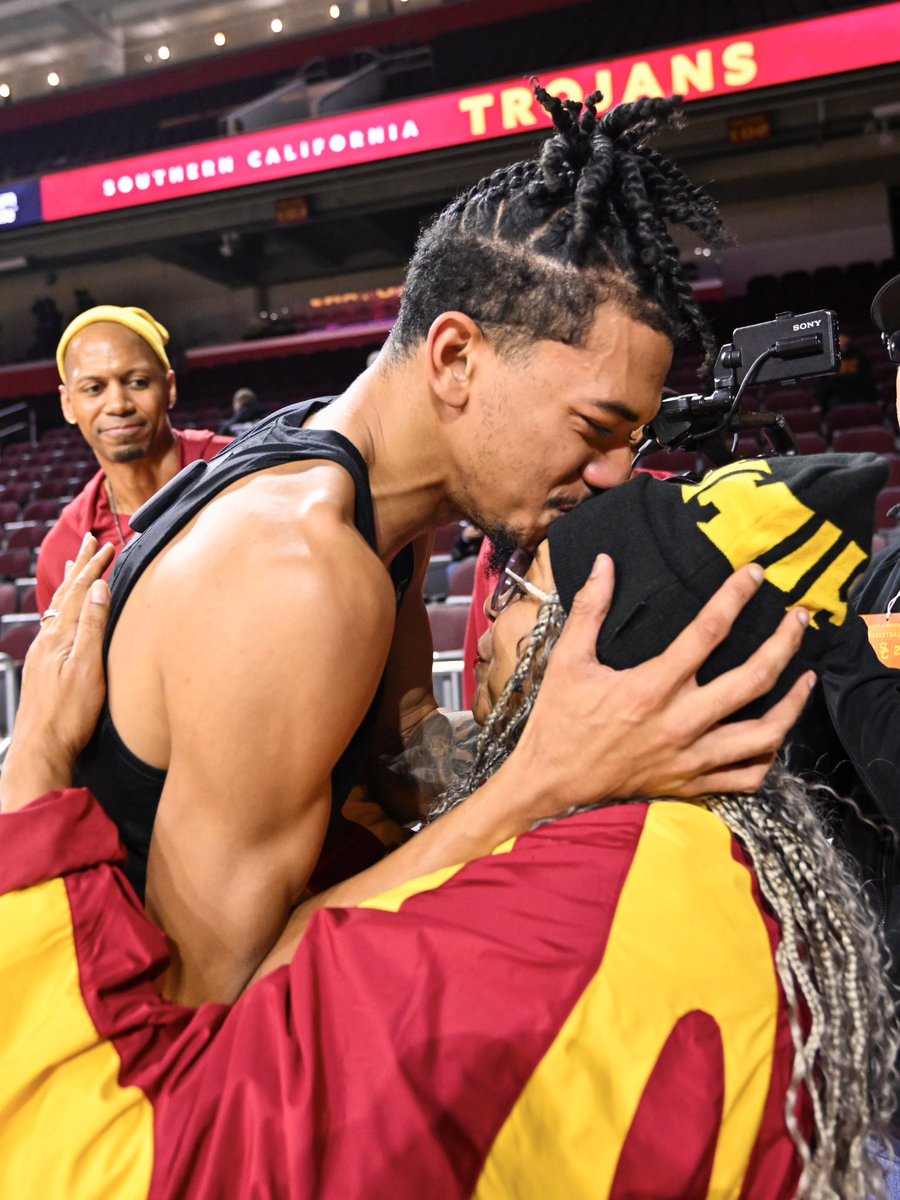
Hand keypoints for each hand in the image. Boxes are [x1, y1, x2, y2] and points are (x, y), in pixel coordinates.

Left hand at [0, 535, 112, 811]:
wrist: (41, 748)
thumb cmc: (69, 715)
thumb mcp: (88, 667)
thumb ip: (93, 625)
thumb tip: (100, 588)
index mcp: (59, 636)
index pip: (80, 592)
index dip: (94, 567)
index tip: (107, 546)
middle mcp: (47, 640)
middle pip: (65, 594)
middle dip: (80, 567)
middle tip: (89, 542)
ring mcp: (43, 654)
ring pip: (57, 608)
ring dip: (69, 585)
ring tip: (73, 567)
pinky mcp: (44, 669)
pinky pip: (54, 626)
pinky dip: (62, 608)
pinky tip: (62, 614)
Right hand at [512, 555, 813, 812]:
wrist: (552, 785)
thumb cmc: (559, 722)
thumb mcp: (567, 660)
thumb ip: (589, 609)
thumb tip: (604, 563)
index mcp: (652, 687)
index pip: (708, 632)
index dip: (736, 597)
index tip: (755, 575)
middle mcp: (681, 722)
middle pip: (754, 678)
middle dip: (785, 642)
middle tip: (800, 618)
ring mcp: (692, 757)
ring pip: (765, 733)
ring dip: (793, 703)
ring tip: (807, 678)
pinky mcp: (692, 784)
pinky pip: (748, 775)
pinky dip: (769, 756)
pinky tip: (776, 735)